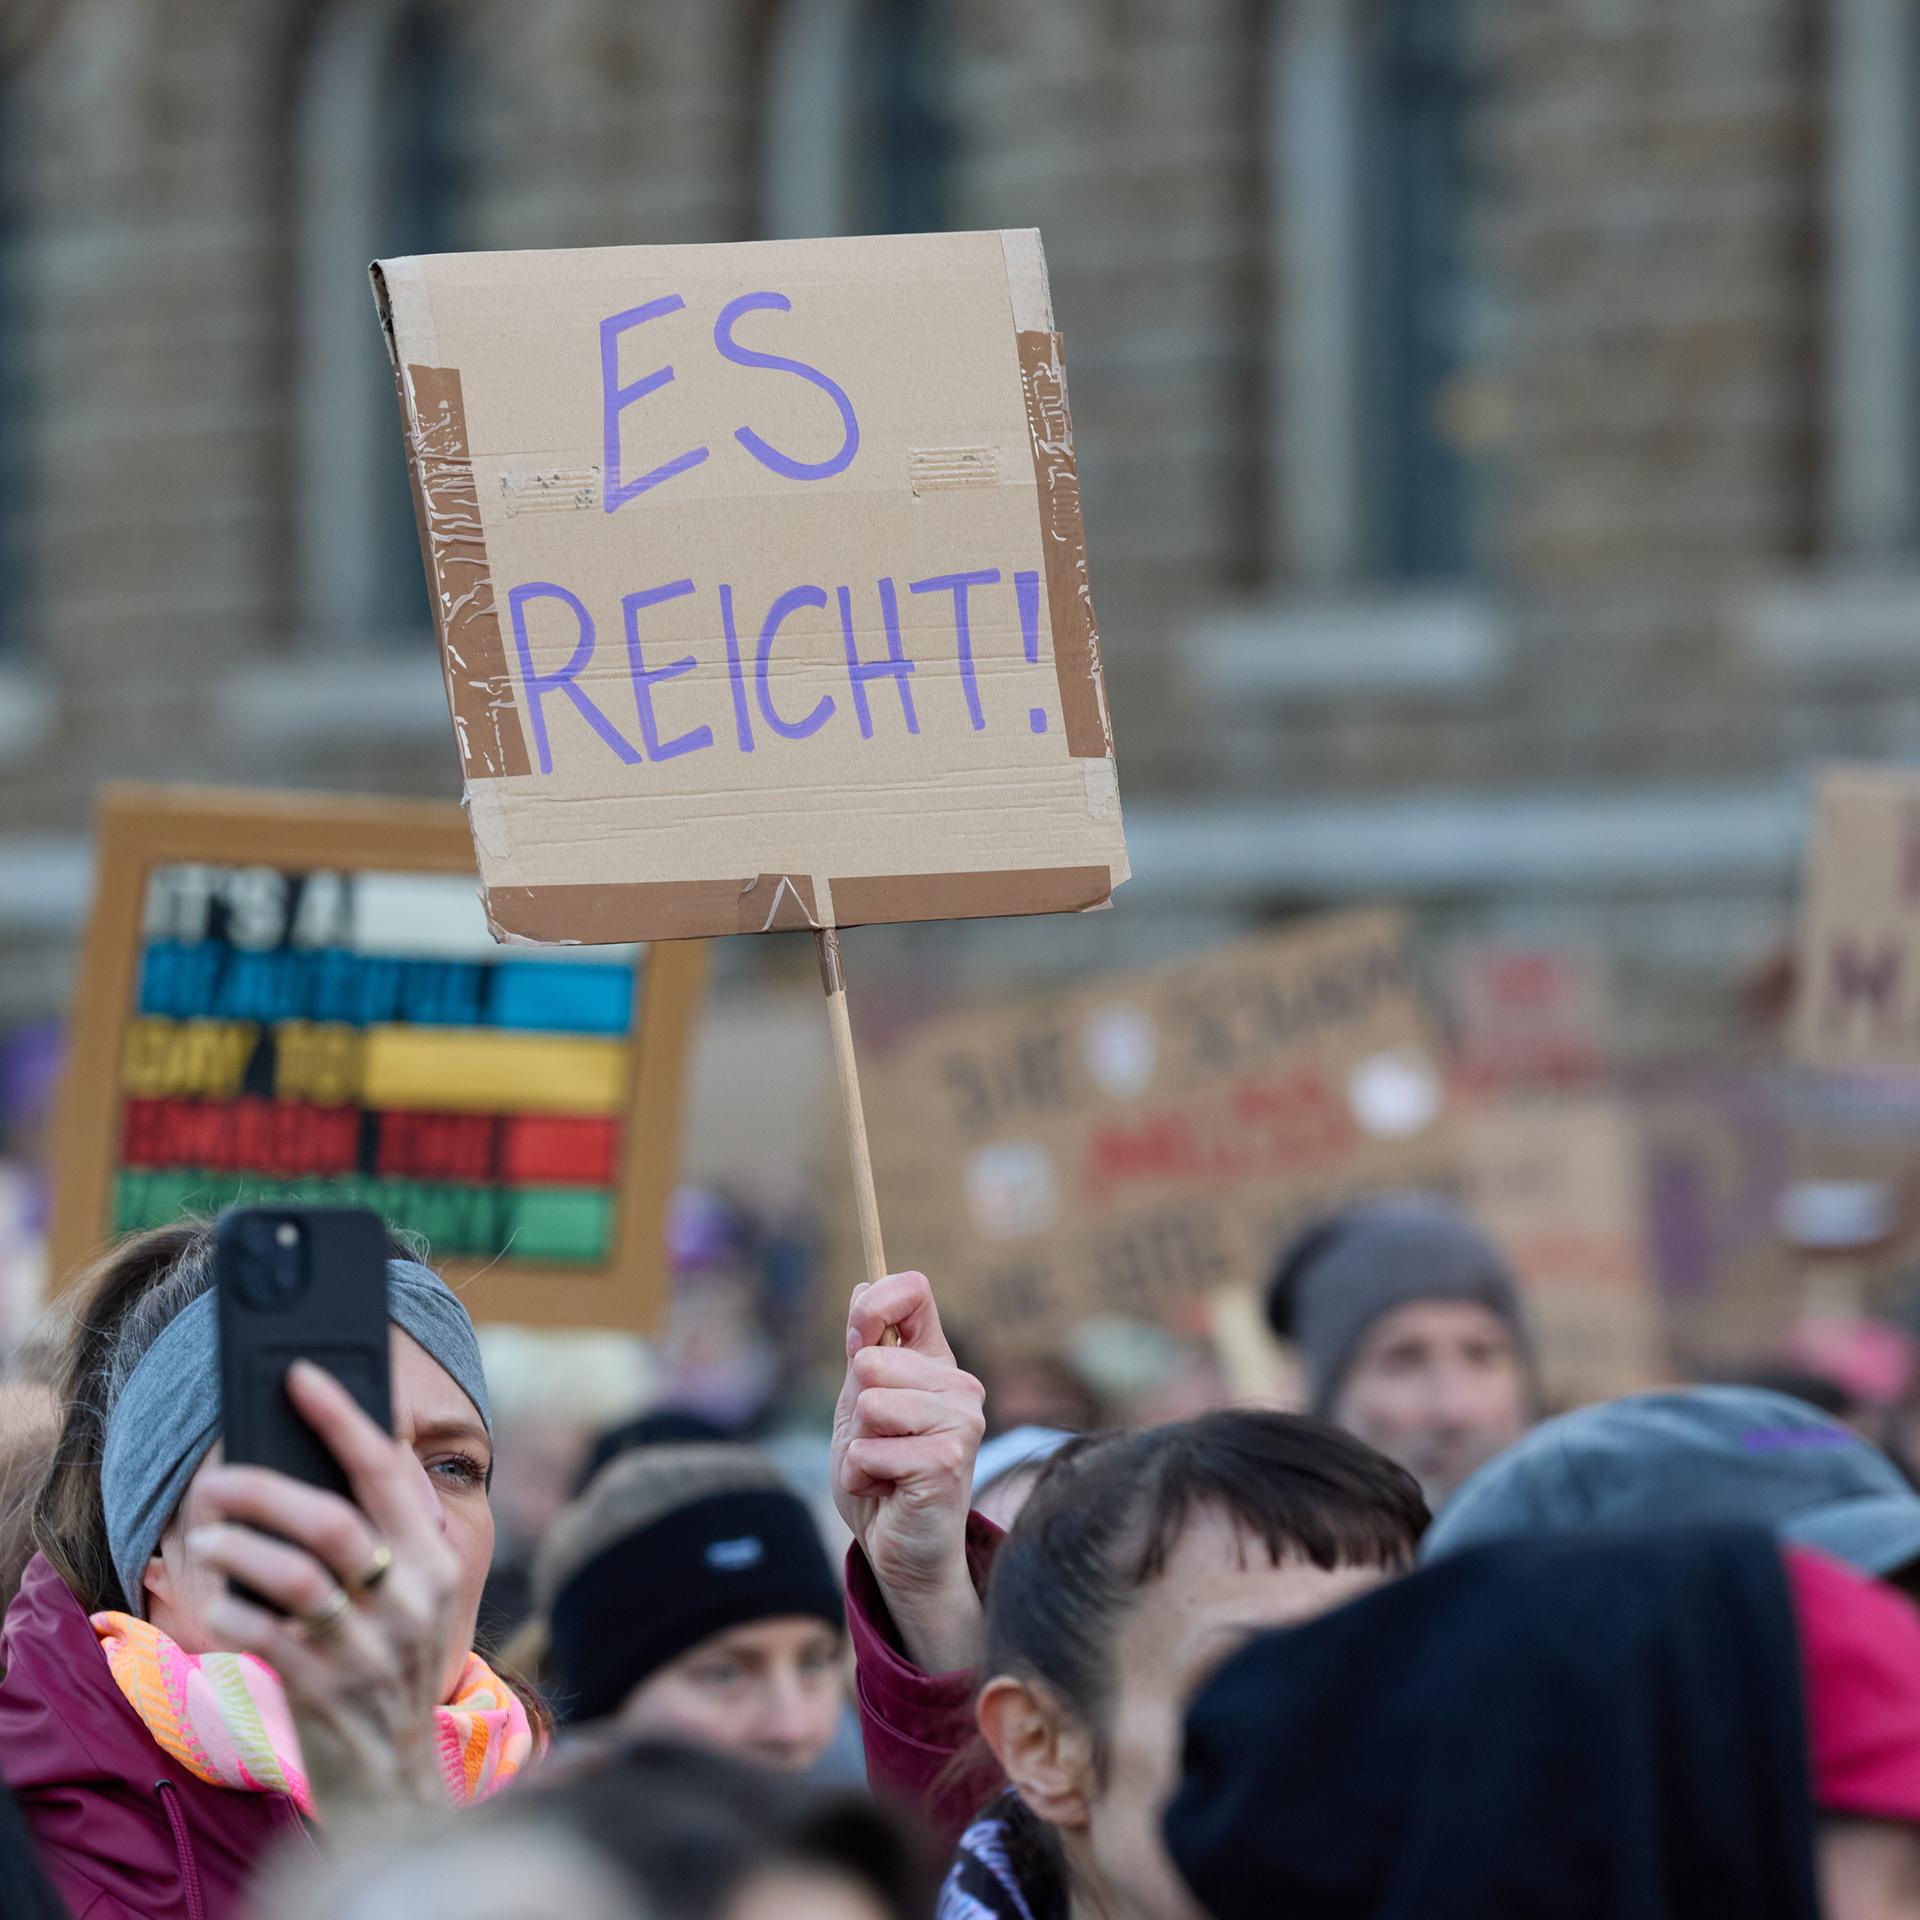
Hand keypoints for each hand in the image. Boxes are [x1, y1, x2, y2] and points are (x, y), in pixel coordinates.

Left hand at [185, 1361, 462, 1816]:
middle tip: (217, 1477)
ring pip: (288, 1573)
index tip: (300, 1375)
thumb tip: (329, 1451)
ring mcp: (365, 1646)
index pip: (388, 1469)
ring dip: (236, 1546)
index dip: (342, 1416)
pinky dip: (227, 1605)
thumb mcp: (418, 1593)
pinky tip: (215, 1596)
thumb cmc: (394, 1658)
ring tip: (207, 1536)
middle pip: (331, 1520)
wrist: (394, 1773)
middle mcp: (410, 1598)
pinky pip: (257, 1630)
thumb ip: (391, 1530)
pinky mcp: (319, 1687)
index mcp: (438, 1560)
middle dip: (266, 1488)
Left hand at [831, 1272, 986, 1672]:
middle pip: (870, 1358)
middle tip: (879, 1444)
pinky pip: (870, 1450)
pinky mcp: (948, 1460)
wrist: (900, 1550)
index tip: (857, 1339)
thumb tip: (862, 1286)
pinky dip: (862, 1476)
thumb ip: (863, 1351)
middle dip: (854, 1409)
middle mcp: (959, 1383)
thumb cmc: (881, 1477)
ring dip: (857, 1447)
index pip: (913, 1290)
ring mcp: (961, 1420)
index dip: (874, 1303)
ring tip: (883, 1468)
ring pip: (869, 1403)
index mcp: (936, 1361)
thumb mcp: (859, 1406)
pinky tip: (889, 1491)